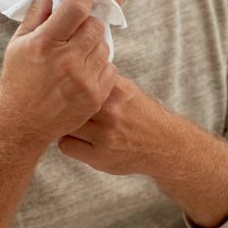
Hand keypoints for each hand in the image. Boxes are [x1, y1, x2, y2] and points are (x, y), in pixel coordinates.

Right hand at [0, 0, 117, 147]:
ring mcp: (83, 80)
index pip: (77, 8)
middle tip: (76, 33)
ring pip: (104, 46)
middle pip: (95, 26)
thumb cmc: (19, 79)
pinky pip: (111, 68)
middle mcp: (66, 60)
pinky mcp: (95, 96)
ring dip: (94, 46)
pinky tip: (84, 72)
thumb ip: (39, 11)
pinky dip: (100, 67)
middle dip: (87, 25)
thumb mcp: (19, 42)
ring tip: (77, 55)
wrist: (23, 123)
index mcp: (44, 43)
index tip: (79, 1)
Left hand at [57, 75, 176, 176]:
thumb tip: (74, 70)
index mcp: (117, 90)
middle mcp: (112, 111)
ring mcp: (106, 136)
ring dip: (65, 124)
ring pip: (65, 124)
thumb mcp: (128, 90)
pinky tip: (80, 140)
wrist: (164, 144)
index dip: (68, 84)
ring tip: (74, 124)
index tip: (63, 87)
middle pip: (68, 102)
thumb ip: (103, 82)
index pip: (78, 80)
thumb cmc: (142, 115)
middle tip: (63, 107)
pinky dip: (69, 142)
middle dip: (64, 105)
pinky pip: (66, 145)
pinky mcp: (100, 157)